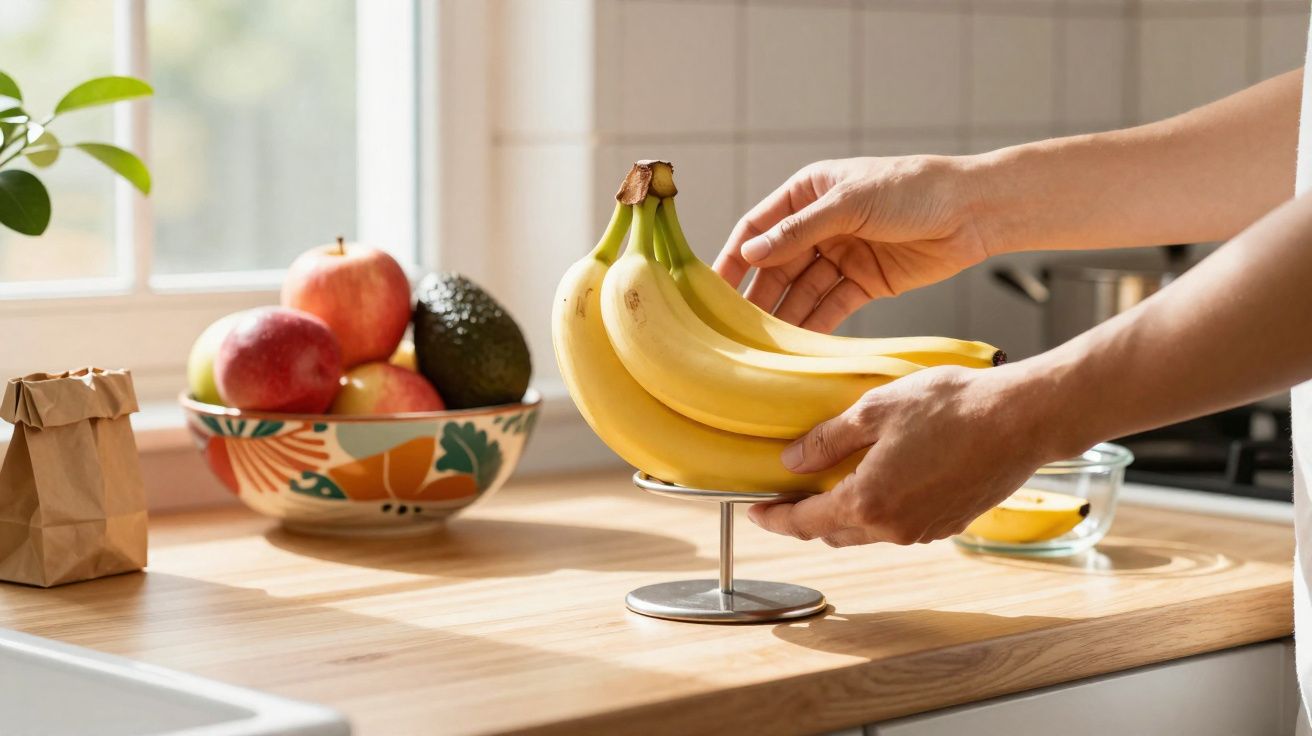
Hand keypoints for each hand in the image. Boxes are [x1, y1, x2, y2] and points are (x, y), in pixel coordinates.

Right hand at [715, 155, 992, 333]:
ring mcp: (841, 255)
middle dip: (757, 296)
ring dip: (784, 317)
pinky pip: (831, 307)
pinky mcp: (865, 282)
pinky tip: (797, 348)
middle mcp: (819, 225)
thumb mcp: (851, 204)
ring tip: (761, 348)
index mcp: (808, 193)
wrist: (975, 210)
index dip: (734, 258)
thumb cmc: (914, 189)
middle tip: (734, 332)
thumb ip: (800, 230)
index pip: (758, 229)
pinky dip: (815, 326)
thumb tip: (751, 252)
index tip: (710, 290)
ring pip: (802, 291)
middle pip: (777, 266)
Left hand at [746, 364, 1072, 546]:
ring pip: (867, 532)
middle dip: (804, 518)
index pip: (804, 522)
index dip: (774, 518)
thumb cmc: (953, 407)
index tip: (754, 510)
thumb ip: (828, 439)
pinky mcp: (949, 524)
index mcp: (868, 502)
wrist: (1021, 419)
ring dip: (843, 514)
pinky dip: (879, 511)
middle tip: (786, 495)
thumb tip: (792, 459)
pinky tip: (880, 481)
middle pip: (832, 533)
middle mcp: (894, 528)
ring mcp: (924, 531)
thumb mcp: (877, 410)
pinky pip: (899, 526)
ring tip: (830, 484)